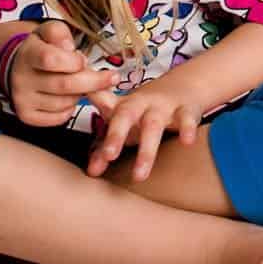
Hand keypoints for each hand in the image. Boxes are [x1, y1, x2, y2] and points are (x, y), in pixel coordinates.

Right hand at [6, 20, 115, 127]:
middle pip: (64, 84)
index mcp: (28, 54)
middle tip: (111, 78)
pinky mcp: (27, 116)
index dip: (73, 61)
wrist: (19, 67)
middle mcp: (21, 79)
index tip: (85, 60)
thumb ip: (59, 33)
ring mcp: (22, 100)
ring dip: (80, 94)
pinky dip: (70, 109)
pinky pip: (59, 118)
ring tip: (79, 83)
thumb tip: (68, 47)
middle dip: (93, 81)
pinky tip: (69, 97)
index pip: (51, 59)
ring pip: (65, 102)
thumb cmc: (41, 48)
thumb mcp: (49, 31)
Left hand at [85, 78, 205, 181]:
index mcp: (121, 106)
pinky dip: (187, 129)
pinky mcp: (185, 109)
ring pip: (153, 126)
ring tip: (139, 177)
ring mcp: (162, 106)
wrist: (183, 86)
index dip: (88, 104)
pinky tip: (187, 142)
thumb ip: (104, 148)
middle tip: (108, 157)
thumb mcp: (124, 125)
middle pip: (125, 116)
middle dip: (116, 136)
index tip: (75, 108)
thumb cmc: (144, 112)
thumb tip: (92, 173)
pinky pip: (186, 119)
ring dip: (146, 151)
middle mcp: (140, 104)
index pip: (101, 104)